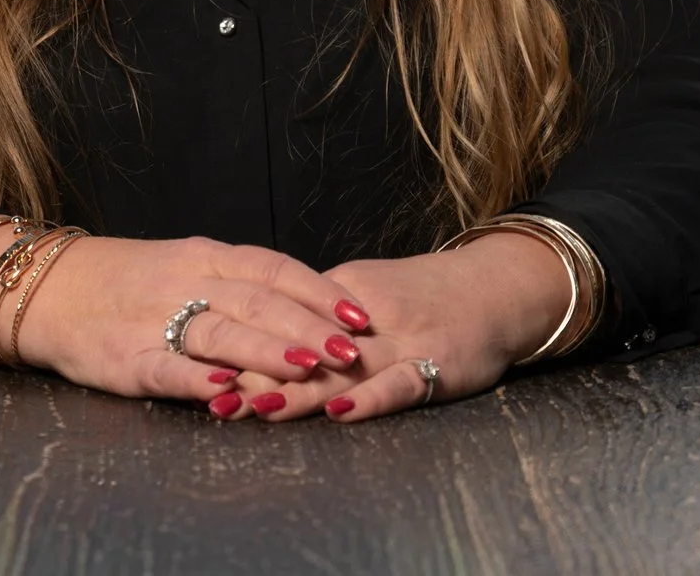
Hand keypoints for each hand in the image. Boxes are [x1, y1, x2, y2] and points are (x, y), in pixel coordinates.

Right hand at [2, 234, 371, 405]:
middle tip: (351, 353)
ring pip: (220, 332)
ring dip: (268, 351)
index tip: (360, 317)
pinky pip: (166, 369)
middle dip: (309, 328)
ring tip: (309, 369)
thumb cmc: (130, 283)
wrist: (49, 289)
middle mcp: (186, 282)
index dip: (319, 293)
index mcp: (206, 257)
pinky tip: (227, 391)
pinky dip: (198, 380)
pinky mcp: (125, 358)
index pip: (274, 269)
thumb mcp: (188, 266)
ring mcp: (155, 320)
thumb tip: (309, 312)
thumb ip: (240, 285)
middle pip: (258, 301)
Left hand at [224, 233, 569, 422]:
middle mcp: (365, 317)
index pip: (283, 320)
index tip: (201, 365)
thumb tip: (259, 339)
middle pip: (304, 346)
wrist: (498, 287)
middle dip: (256, 372)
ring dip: (298, 389)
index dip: (243, 344)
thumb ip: (317, 317)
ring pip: (342, 368)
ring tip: (255, 406)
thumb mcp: (364, 296)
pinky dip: (369, 399)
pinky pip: (400, 384)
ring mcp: (404, 342)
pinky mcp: (439, 366)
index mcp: (341, 294)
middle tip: (213, 398)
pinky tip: (339, 412)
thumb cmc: (426, 297)